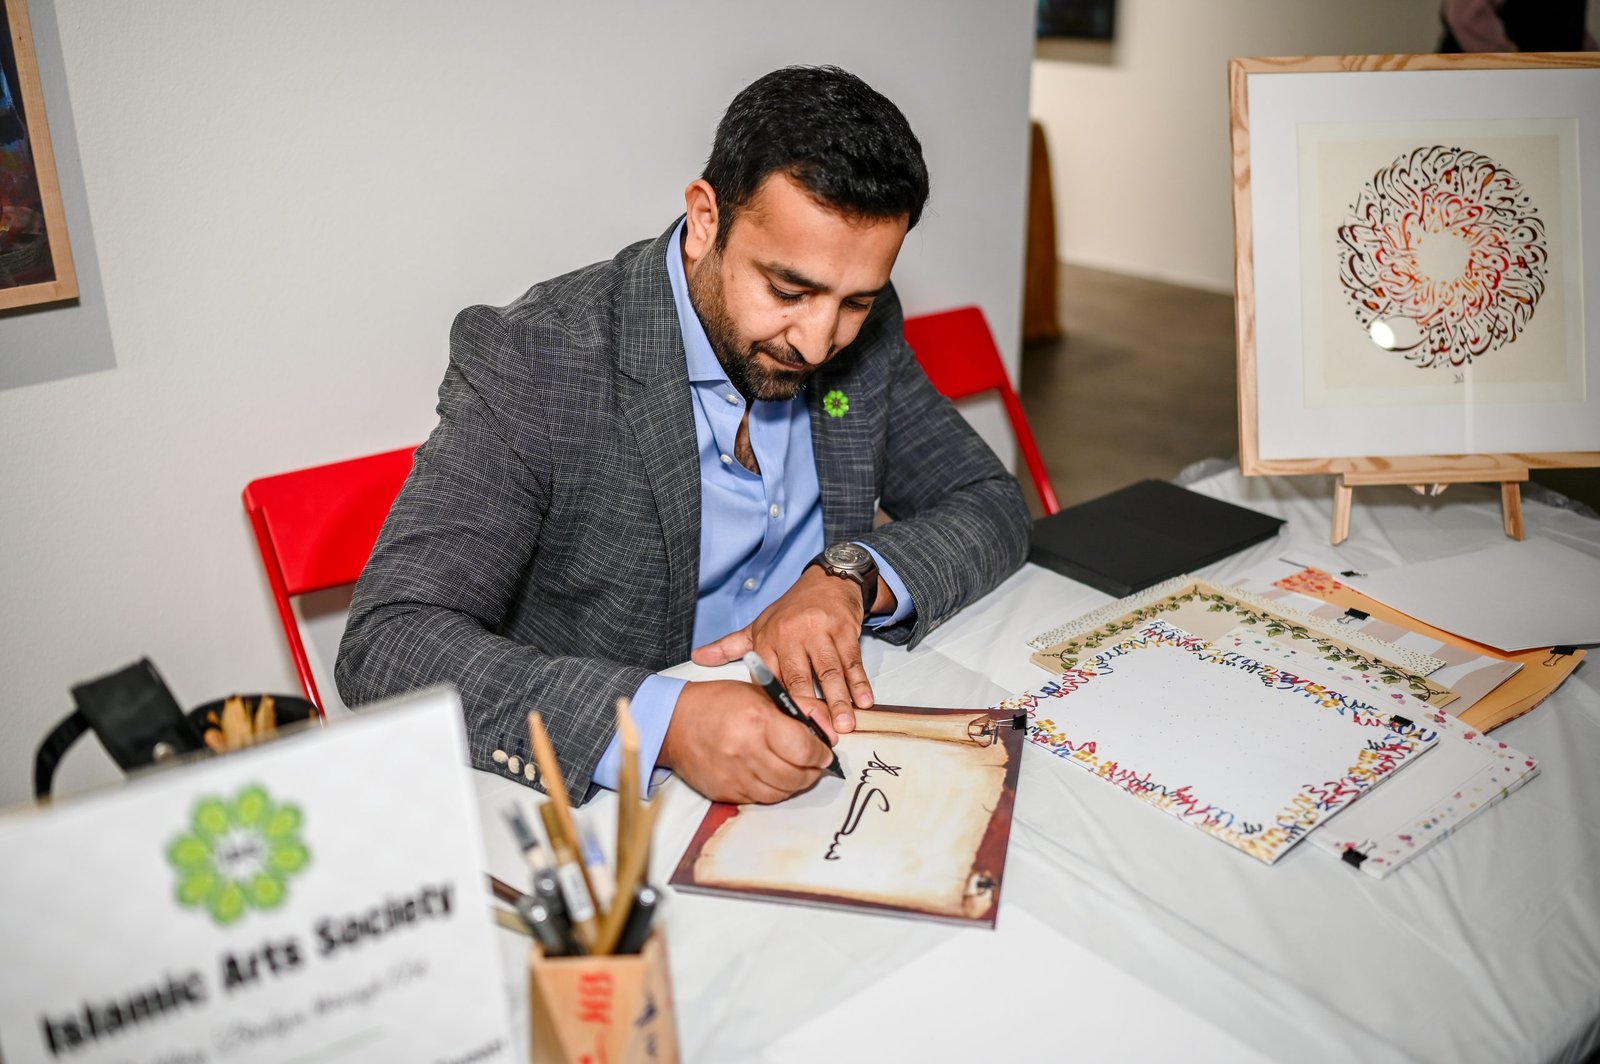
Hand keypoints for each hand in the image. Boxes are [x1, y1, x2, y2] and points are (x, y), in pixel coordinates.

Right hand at [659, 680, 836, 803]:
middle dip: (813, 772)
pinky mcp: (726, 792)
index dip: (821, 753)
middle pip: (796, 776)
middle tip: (815, 764)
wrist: (674, 723)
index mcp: (758, 721)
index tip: (824, 752)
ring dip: (795, 784)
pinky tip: (773, 777)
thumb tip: (829, 731)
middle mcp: (746, 751)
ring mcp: (734, 775)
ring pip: (781, 792)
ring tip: (797, 770)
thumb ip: (799, 709)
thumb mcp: (761, 694)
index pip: (804, 749)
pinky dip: (774, 790)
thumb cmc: (718, 703)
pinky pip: (761, 799)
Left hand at [691, 566, 873, 732]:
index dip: (780, 705)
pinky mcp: (844, 629)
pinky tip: (865, 701)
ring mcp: (820, 632)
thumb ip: (730, 646)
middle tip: (820, 734)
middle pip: (802, 678)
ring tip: (846, 725)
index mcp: (768, 640)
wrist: (827, 581)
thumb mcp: (758, 626)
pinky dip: (860, 682)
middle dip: (812, 707)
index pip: (772, 678)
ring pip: (830, 671)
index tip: (786, 729)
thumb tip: (698, 657)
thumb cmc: (791, 611)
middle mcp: (792, 635)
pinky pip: (852, 660)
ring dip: (839, 700)